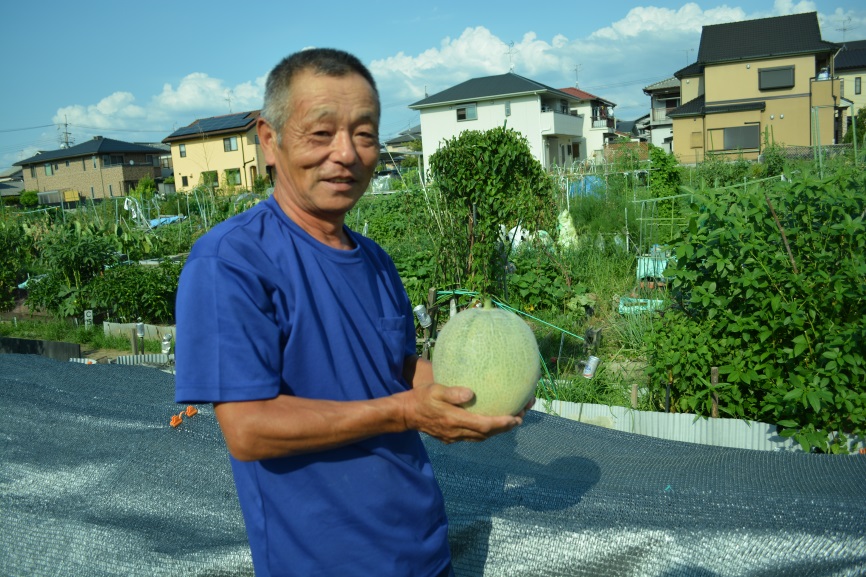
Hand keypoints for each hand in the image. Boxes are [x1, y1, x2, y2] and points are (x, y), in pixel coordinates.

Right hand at [400, 383, 527, 443]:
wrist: (404, 414)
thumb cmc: (420, 398)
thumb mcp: (434, 390)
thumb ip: (452, 392)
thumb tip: (471, 393)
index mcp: (455, 420)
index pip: (484, 426)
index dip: (502, 424)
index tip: (516, 418)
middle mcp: (457, 432)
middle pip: (487, 434)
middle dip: (506, 427)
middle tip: (521, 416)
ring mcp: (454, 437)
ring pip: (481, 437)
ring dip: (497, 430)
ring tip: (511, 420)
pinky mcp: (450, 437)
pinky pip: (473, 437)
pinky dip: (485, 431)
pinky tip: (490, 422)